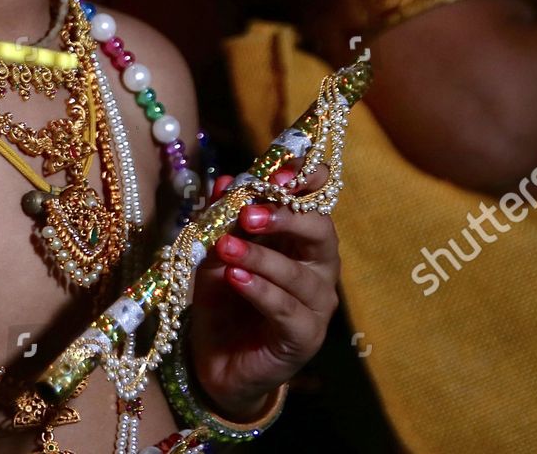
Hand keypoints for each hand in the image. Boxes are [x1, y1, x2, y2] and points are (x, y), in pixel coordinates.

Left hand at [186, 165, 339, 420]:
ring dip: (261, 257)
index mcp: (301, 238)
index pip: (317, 200)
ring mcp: (316, 304)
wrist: (216, 361)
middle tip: (248, 214)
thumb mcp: (215, 253)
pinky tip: (235, 278)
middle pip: (321, 231)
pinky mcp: (304, 336)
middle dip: (286, 217)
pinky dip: (260, 291)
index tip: (276, 174)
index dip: (304, 182)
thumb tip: (224, 182)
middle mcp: (318, 267)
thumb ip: (221, 219)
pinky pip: (286, 309)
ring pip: (299, 273)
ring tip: (227, 248)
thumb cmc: (224, 299)